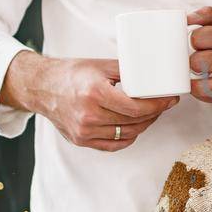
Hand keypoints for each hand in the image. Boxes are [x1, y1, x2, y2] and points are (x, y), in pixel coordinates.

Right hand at [4, 52, 177, 150]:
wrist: (41, 87)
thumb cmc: (71, 73)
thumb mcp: (100, 66)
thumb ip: (127, 70)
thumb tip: (154, 75)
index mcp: (95, 93)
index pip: (137, 108)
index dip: (159, 105)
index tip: (170, 99)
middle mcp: (88, 115)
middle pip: (134, 122)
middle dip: (155, 113)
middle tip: (164, 104)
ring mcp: (84, 131)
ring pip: (126, 134)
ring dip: (144, 125)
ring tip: (151, 113)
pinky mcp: (81, 140)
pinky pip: (113, 145)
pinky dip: (128, 137)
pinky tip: (135, 126)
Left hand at [187, 6, 211, 103]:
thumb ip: (209, 16)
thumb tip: (187, 18)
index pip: (199, 37)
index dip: (197, 40)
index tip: (203, 43)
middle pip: (197, 59)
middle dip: (197, 58)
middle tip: (207, 58)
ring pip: (200, 76)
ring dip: (199, 73)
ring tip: (208, 70)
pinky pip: (205, 92)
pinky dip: (199, 88)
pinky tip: (206, 82)